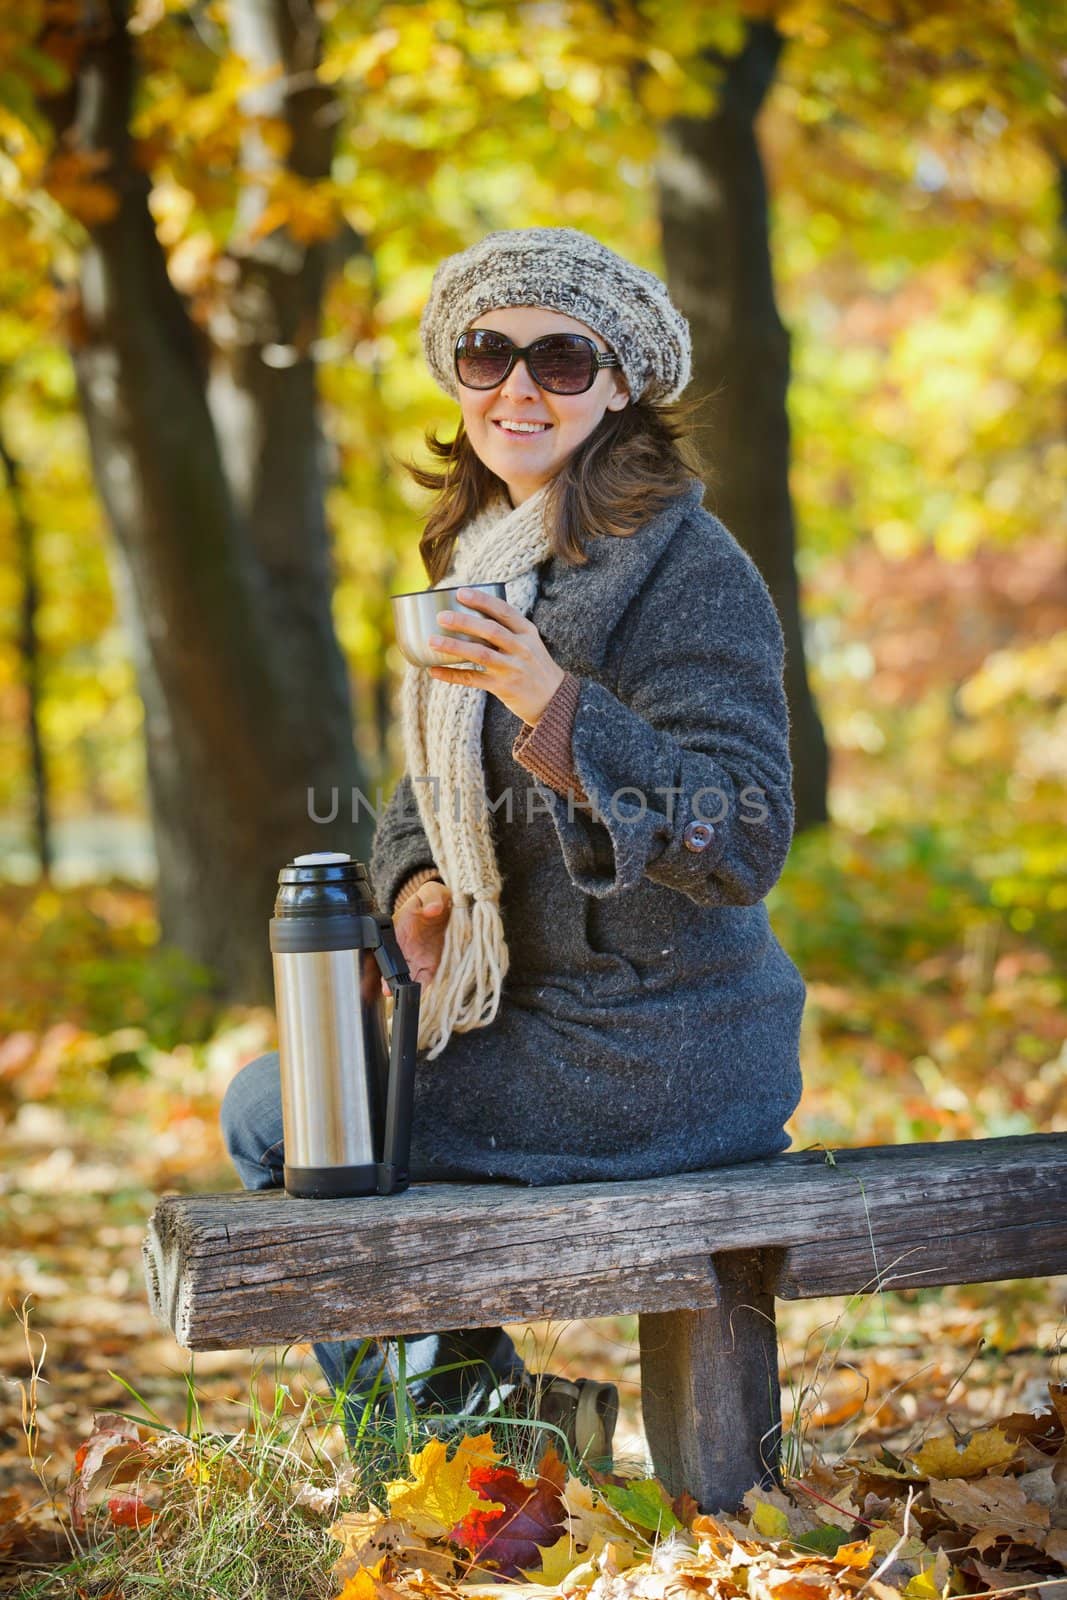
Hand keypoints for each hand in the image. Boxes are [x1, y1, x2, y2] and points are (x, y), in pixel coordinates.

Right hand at [381, 879, 452, 993]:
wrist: (446, 907)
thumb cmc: (434, 899)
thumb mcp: (432, 893)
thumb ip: (431, 898)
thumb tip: (432, 909)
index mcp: (400, 930)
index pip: (389, 949)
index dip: (387, 962)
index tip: (386, 973)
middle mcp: (406, 948)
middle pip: (395, 968)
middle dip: (391, 981)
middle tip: (389, 990)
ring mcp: (418, 958)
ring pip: (408, 977)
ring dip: (405, 988)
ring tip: (404, 996)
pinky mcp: (432, 965)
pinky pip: (425, 979)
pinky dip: (422, 988)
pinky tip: (418, 996)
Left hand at [427, 587, 565, 725]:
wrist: (554, 700)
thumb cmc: (534, 666)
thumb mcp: (529, 643)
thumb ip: (507, 630)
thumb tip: (469, 614)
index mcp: (527, 632)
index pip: (503, 611)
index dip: (482, 600)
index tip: (460, 592)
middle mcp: (521, 648)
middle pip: (490, 631)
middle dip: (464, 622)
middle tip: (441, 617)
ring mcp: (513, 669)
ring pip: (480, 655)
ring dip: (454, 647)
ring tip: (432, 640)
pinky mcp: (504, 688)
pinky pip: (473, 680)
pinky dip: (452, 675)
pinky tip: (434, 671)